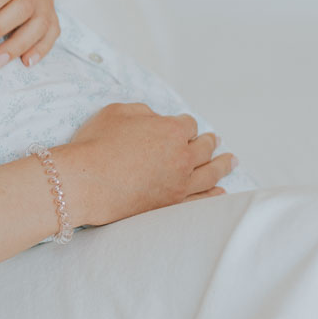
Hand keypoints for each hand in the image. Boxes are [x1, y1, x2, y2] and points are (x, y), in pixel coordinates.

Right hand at [61, 101, 236, 225]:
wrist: (86, 182)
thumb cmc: (97, 143)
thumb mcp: (118, 112)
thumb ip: (144, 112)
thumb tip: (155, 119)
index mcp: (173, 130)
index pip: (188, 124)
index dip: (183, 124)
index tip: (181, 126)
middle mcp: (182, 157)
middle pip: (204, 148)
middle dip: (210, 142)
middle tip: (217, 141)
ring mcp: (179, 184)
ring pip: (210, 174)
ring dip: (223, 166)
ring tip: (231, 161)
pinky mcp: (171, 206)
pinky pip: (200, 200)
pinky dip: (213, 195)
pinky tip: (220, 192)